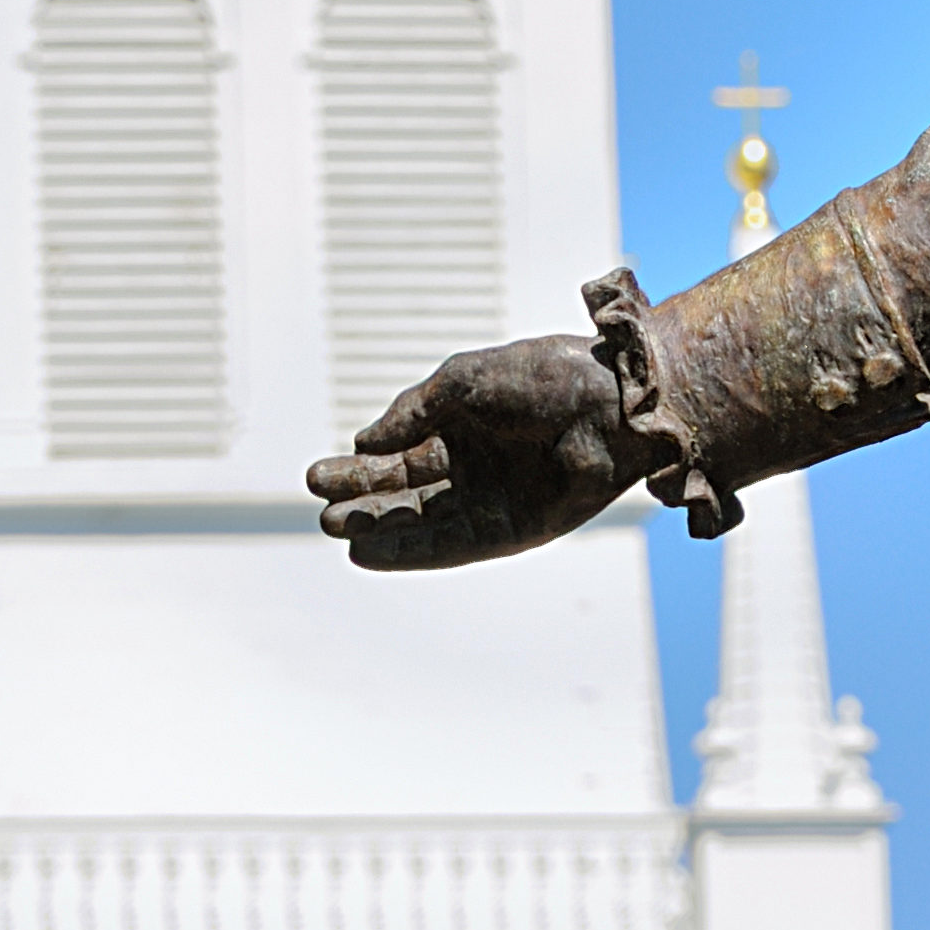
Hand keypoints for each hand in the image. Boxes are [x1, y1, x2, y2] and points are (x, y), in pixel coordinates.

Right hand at [304, 334, 666, 570]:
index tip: (316, 475)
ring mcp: (494, 500)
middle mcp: (477, 466)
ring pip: (423, 522)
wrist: (614, 404)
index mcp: (465, 427)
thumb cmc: (547, 377)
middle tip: (320, 510)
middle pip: (406, 493)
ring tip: (334, 528)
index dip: (360, 468)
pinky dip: (411, 551)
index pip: (401, 455)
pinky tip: (371, 552)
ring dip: (380, 529)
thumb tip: (365, 444)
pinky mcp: (513, 530)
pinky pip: (452, 546)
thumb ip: (413, 412)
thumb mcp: (465, 381)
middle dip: (363, 502)